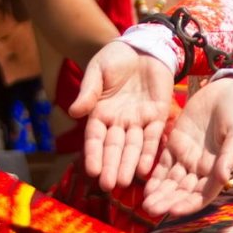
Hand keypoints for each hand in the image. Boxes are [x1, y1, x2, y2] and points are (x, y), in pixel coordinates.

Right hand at [73, 41, 173, 190]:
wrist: (143, 46)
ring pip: (134, 147)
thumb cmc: (115, 58)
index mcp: (100, 113)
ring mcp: (139, 120)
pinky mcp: (158, 115)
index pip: (95, 138)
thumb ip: (89, 92)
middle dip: (111, 166)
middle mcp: (119, 122)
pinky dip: (150, 151)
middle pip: (114, 148)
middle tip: (109, 185)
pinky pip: (154, 136)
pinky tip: (146, 167)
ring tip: (125, 182)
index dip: (94, 154)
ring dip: (129, 164)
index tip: (92, 170)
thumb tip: (73, 112)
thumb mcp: (98, 71)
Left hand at [142, 79, 232, 217]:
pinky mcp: (175, 144)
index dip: (189, 204)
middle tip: (150, 209)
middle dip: (168, 201)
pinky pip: (163, 164)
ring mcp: (188, 157)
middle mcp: (202, 169)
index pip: (203, 194)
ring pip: (171, 181)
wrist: (231, 90)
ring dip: (159, 193)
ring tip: (145, 204)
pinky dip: (154, 176)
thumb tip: (223, 178)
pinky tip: (145, 186)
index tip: (174, 211)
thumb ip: (230, 155)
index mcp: (219, 169)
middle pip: (183, 191)